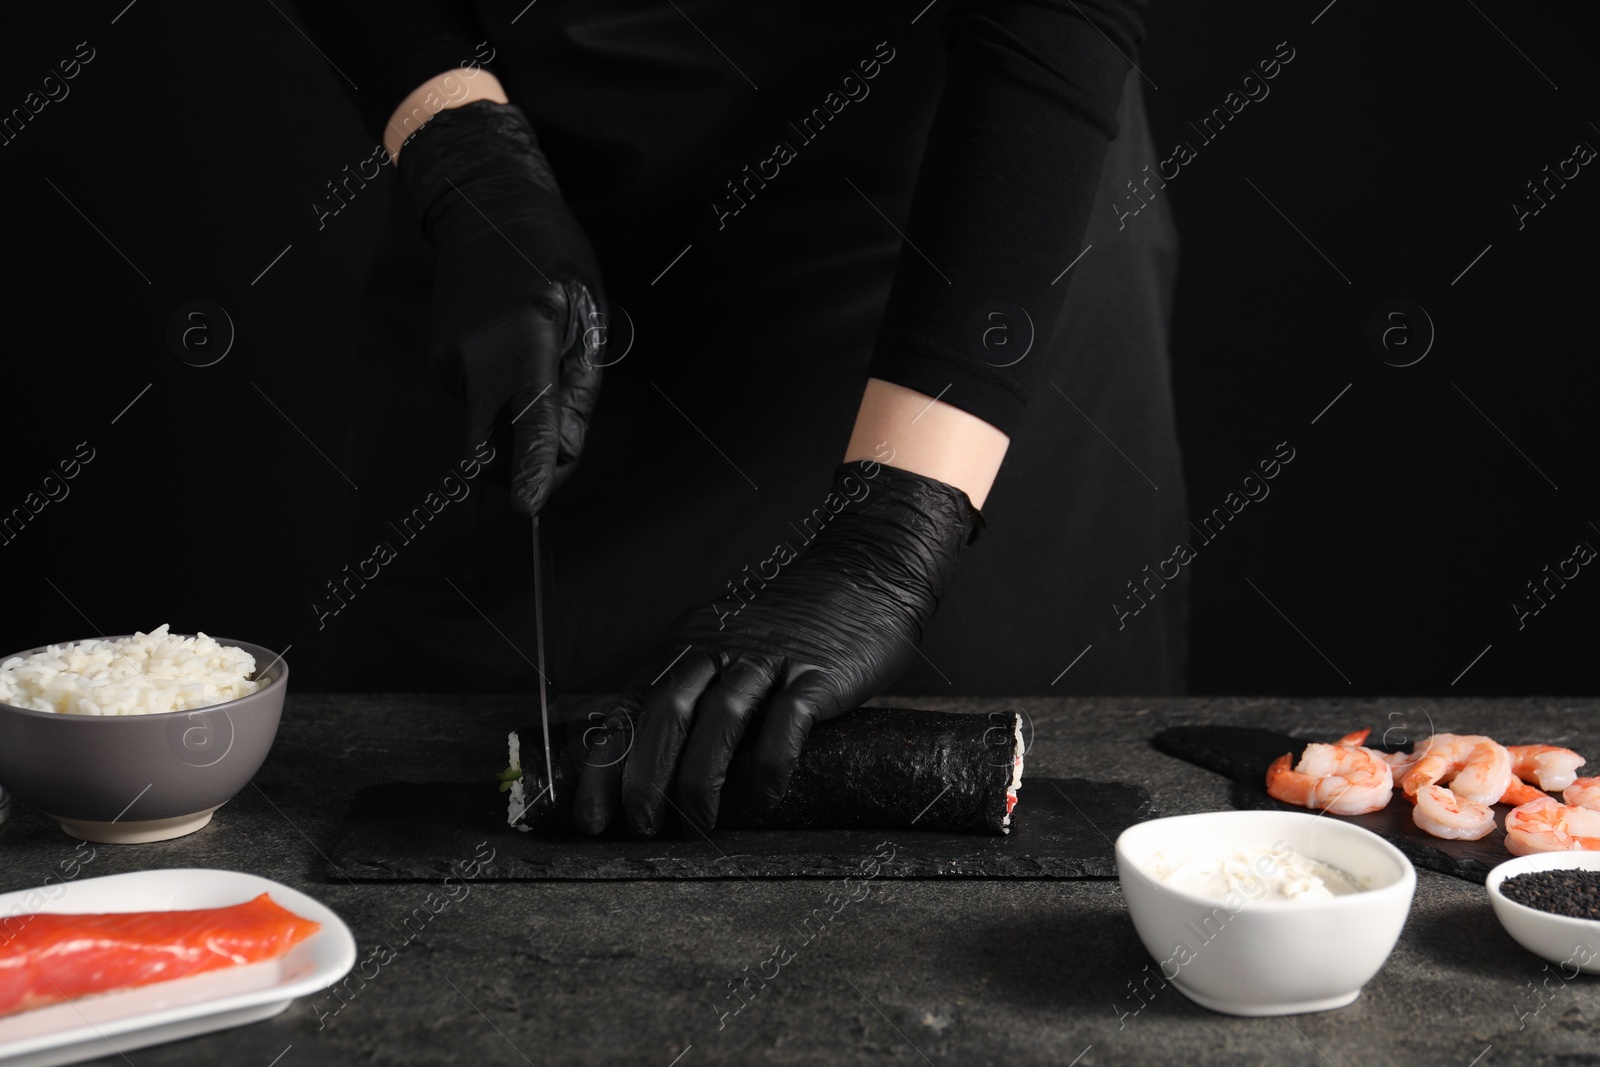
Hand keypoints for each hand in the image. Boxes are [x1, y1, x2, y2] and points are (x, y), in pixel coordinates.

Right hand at [398, 99, 603, 515]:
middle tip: (563, 443)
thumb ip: (579, 385)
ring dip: (519, 418)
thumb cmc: (547, 249)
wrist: (481, 202)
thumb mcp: (587, 309)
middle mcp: (474, 356)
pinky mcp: (438, 364)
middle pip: (496, 444)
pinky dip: (502, 398)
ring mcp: (447, 362)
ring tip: (542, 355)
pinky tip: (515, 351)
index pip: (528, 416)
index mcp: (524, 335)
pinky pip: (477, 404)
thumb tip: (568, 448)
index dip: (531, 466)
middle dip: (526, 464)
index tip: (529, 506)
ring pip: (489, 426)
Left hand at [572, 460, 982, 835]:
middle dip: (644, 777)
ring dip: (700, 778)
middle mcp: (719, 647)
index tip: (588, 817)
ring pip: (721, 717)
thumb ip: (693, 688)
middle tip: (638, 828)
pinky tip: (765, 797)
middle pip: (665, 713)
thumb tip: (648, 760)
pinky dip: (771, 762)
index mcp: (686, 645)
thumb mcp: (724, 642)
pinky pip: (788, 719)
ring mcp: (769, 657)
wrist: (865, 571)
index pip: (629, 708)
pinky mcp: (817, 671)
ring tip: (696, 827)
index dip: (603, 765)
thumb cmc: (792, 624)